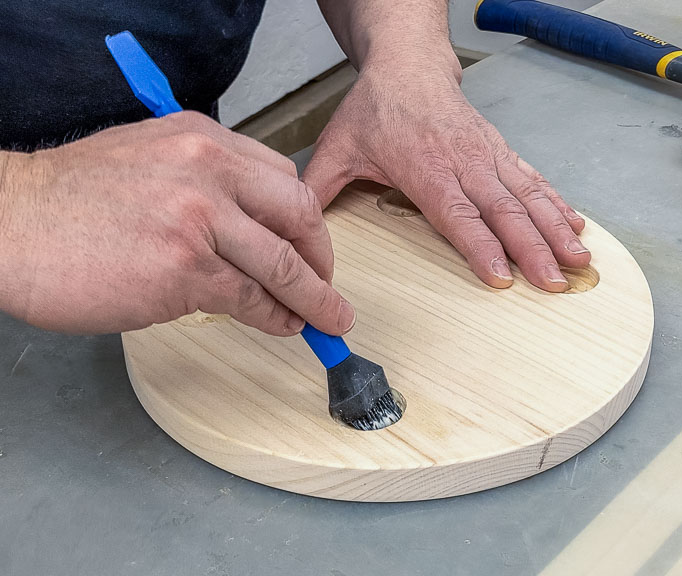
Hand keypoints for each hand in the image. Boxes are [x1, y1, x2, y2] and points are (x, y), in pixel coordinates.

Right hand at [0, 112, 353, 335]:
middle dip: (323, 258)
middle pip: (299, 214)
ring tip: (328, 320)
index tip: (312, 245)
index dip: (306, 219)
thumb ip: (203, 181)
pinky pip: (249, 298)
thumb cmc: (70, 200)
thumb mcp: (148, 159)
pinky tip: (283, 325)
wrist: (6, 223)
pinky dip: (275, 316)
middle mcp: (208, 171)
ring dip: (313, 299)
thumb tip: (249, 226)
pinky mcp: (184, 269)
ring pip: (282, 263)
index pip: (283, 176)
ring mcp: (198, 220)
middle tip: (329, 286)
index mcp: (202, 139)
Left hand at [303, 62, 590, 292]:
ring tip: (579, 259)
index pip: (458, 214)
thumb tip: (291, 232)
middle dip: (533, 249)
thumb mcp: (338, 146)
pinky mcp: (502, 152)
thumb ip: (317, 189)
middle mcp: (464, 163)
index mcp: (425, 168)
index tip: (503, 276)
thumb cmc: (377, 109)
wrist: (409, 65)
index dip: (481, 247)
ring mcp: (488, 157)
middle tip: (555, 281)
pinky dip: (558, 204)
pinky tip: (577, 226)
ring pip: (529, 197)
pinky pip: (535, 181)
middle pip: (504, 212)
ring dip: (556, 230)